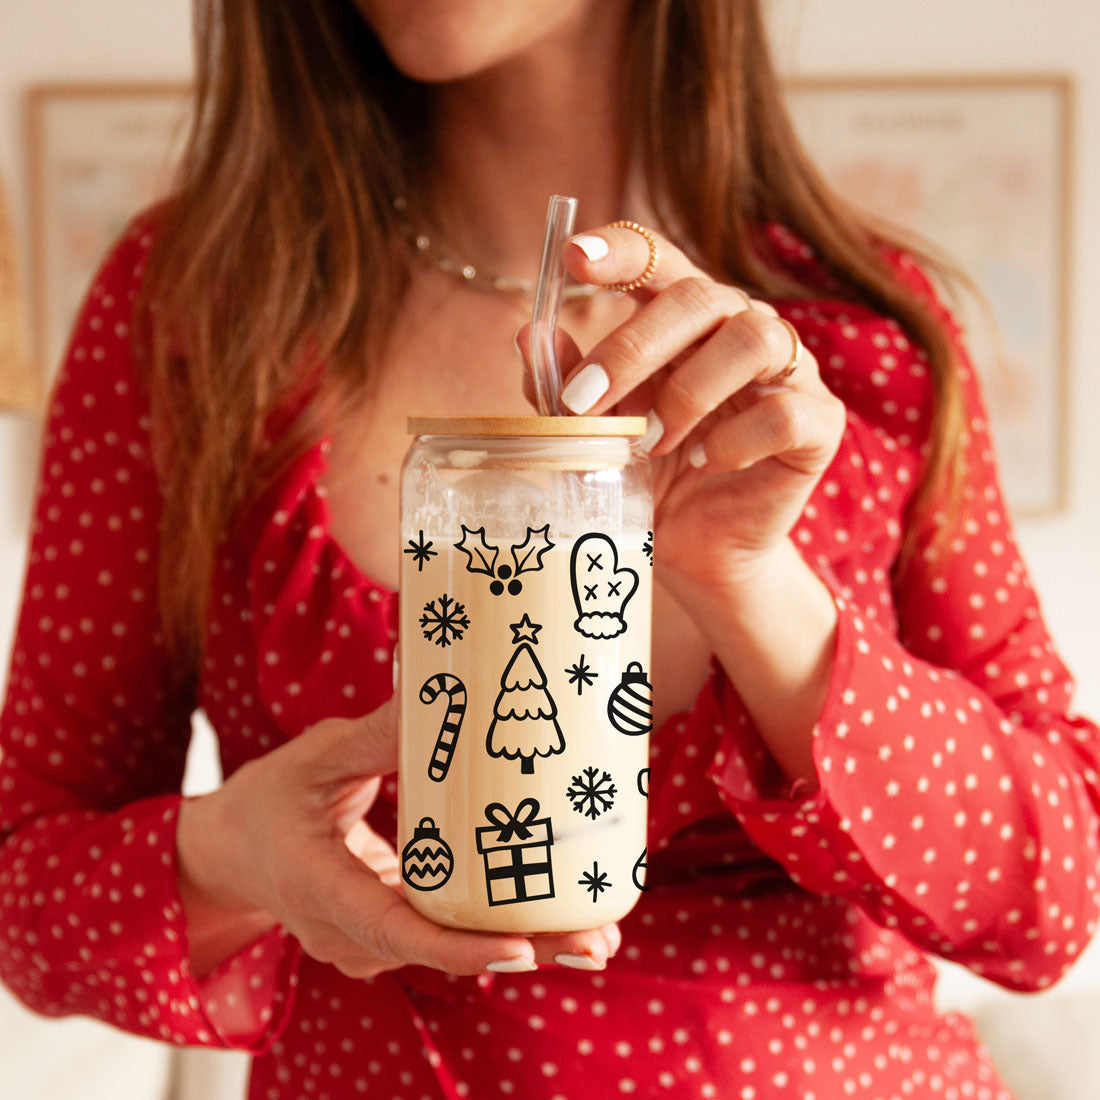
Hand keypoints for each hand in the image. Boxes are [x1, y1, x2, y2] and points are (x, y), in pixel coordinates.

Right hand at [177, 701, 619, 977]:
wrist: (233, 850)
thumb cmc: (269, 801)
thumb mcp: (315, 758)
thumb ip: (375, 734)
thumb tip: (440, 689)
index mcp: (322, 892)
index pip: (397, 933)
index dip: (462, 946)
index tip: (521, 945)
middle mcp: (349, 935)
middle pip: (444, 951)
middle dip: (524, 949)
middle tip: (596, 942)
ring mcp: (369, 943)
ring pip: (454, 951)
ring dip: (525, 944)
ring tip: (598, 936)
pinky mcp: (389, 931)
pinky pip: (448, 936)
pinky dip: (500, 929)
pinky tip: (560, 920)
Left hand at [521, 223, 845, 596]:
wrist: (697, 548)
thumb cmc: (648, 477)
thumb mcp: (596, 430)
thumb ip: (565, 384)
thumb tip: (528, 334)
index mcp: (685, 318)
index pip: (660, 259)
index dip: (621, 250)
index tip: (575, 258)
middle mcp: (741, 328)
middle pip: (700, 298)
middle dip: (631, 350)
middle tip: (585, 403)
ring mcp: (789, 371)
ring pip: (755, 340)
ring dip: (689, 393)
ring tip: (652, 443)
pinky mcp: (819, 423)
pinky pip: (786, 412)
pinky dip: (737, 440)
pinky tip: (704, 464)